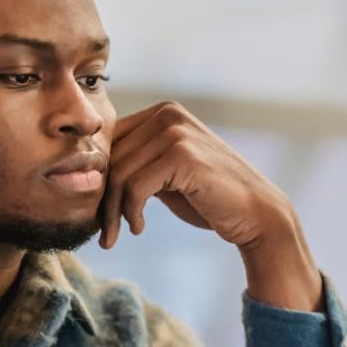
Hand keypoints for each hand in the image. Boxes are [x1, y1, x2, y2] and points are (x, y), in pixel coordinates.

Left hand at [100, 101, 322, 310]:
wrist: (256, 214)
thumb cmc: (208, 198)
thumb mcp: (165, 175)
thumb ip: (137, 164)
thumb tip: (90, 174)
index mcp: (162, 113)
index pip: (110, 140)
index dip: (99, 177)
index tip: (98, 211)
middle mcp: (168, 114)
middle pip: (111, 157)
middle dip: (103, 198)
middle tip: (104, 231)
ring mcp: (176, 131)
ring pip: (119, 173)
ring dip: (114, 211)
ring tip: (119, 233)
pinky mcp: (182, 155)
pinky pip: (135, 186)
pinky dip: (130, 212)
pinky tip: (139, 228)